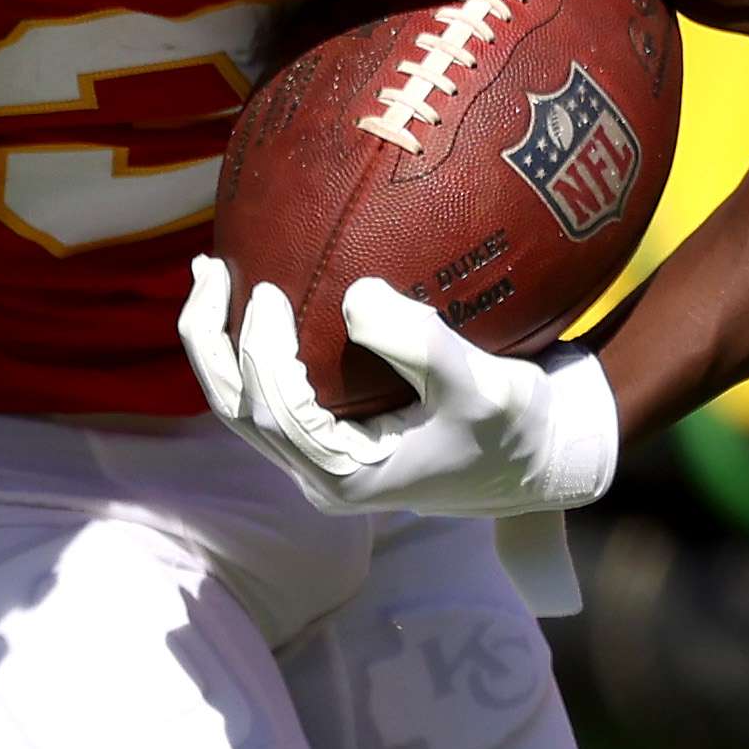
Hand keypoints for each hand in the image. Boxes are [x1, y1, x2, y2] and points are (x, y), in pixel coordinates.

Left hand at [178, 257, 624, 519]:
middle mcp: (320, 476)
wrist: (539, 461)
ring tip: (211, 275)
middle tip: (210, 271)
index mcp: (346, 478)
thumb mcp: (484, 387)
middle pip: (237, 410)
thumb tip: (355, 295)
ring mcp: (318, 460)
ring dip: (219, 344)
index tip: (269, 293)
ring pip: (243, 404)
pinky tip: (253, 298)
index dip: (260, 354)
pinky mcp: (327, 438)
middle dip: (210, 343)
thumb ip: (422, 347)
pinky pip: (270, 394)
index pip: (275, 414)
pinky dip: (252, 349)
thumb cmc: (516, 428)